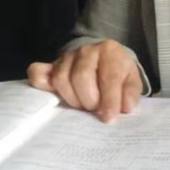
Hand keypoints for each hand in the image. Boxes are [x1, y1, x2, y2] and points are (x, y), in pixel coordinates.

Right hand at [27, 40, 142, 122]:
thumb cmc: (118, 73)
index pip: (109, 77)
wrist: (103, 58)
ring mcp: (66, 57)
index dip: (110, 100)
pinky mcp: (51, 65)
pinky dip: (41, 84)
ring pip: (61, 78)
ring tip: (81, 104)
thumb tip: (126, 107)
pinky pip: (38, 72)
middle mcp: (87, 50)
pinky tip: (52, 94)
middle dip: (88, 99)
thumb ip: (130, 93)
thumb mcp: (131, 80)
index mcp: (110, 52)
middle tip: (94, 109)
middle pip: (81, 76)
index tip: (109, 118)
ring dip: (71, 98)